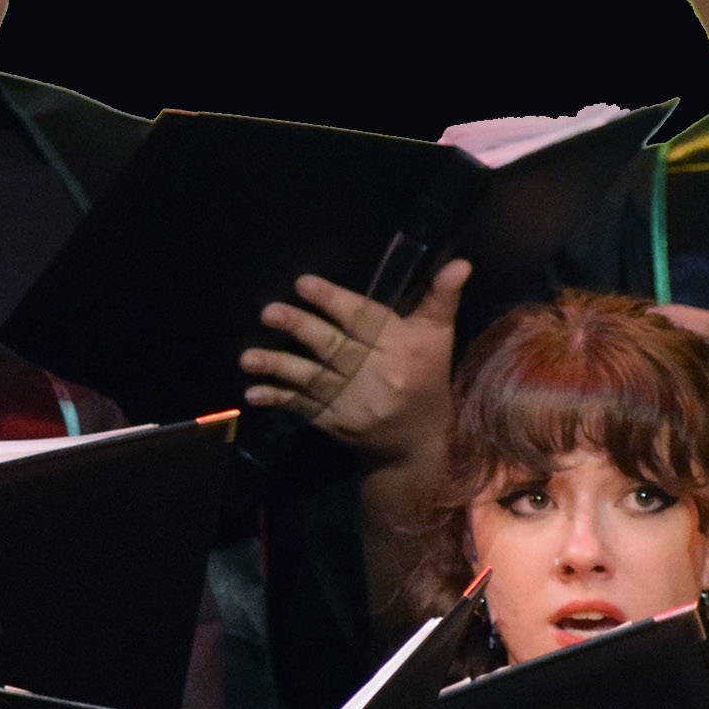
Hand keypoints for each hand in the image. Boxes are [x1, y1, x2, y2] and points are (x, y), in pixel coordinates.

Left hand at [240, 259, 471, 463]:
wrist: (419, 446)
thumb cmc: (427, 381)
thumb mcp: (438, 339)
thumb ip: (441, 299)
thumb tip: (461, 262)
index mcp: (401, 349)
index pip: (365, 320)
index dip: (334, 301)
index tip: (303, 284)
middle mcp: (376, 376)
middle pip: (335, 348)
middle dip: (301, 329)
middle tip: (268, 311)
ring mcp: (353, 404)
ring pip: (313, 380)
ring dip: (279, 367)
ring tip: (247, 358)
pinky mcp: (336, 425)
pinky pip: (303, 408)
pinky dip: (278, 399)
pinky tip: (253, 392)